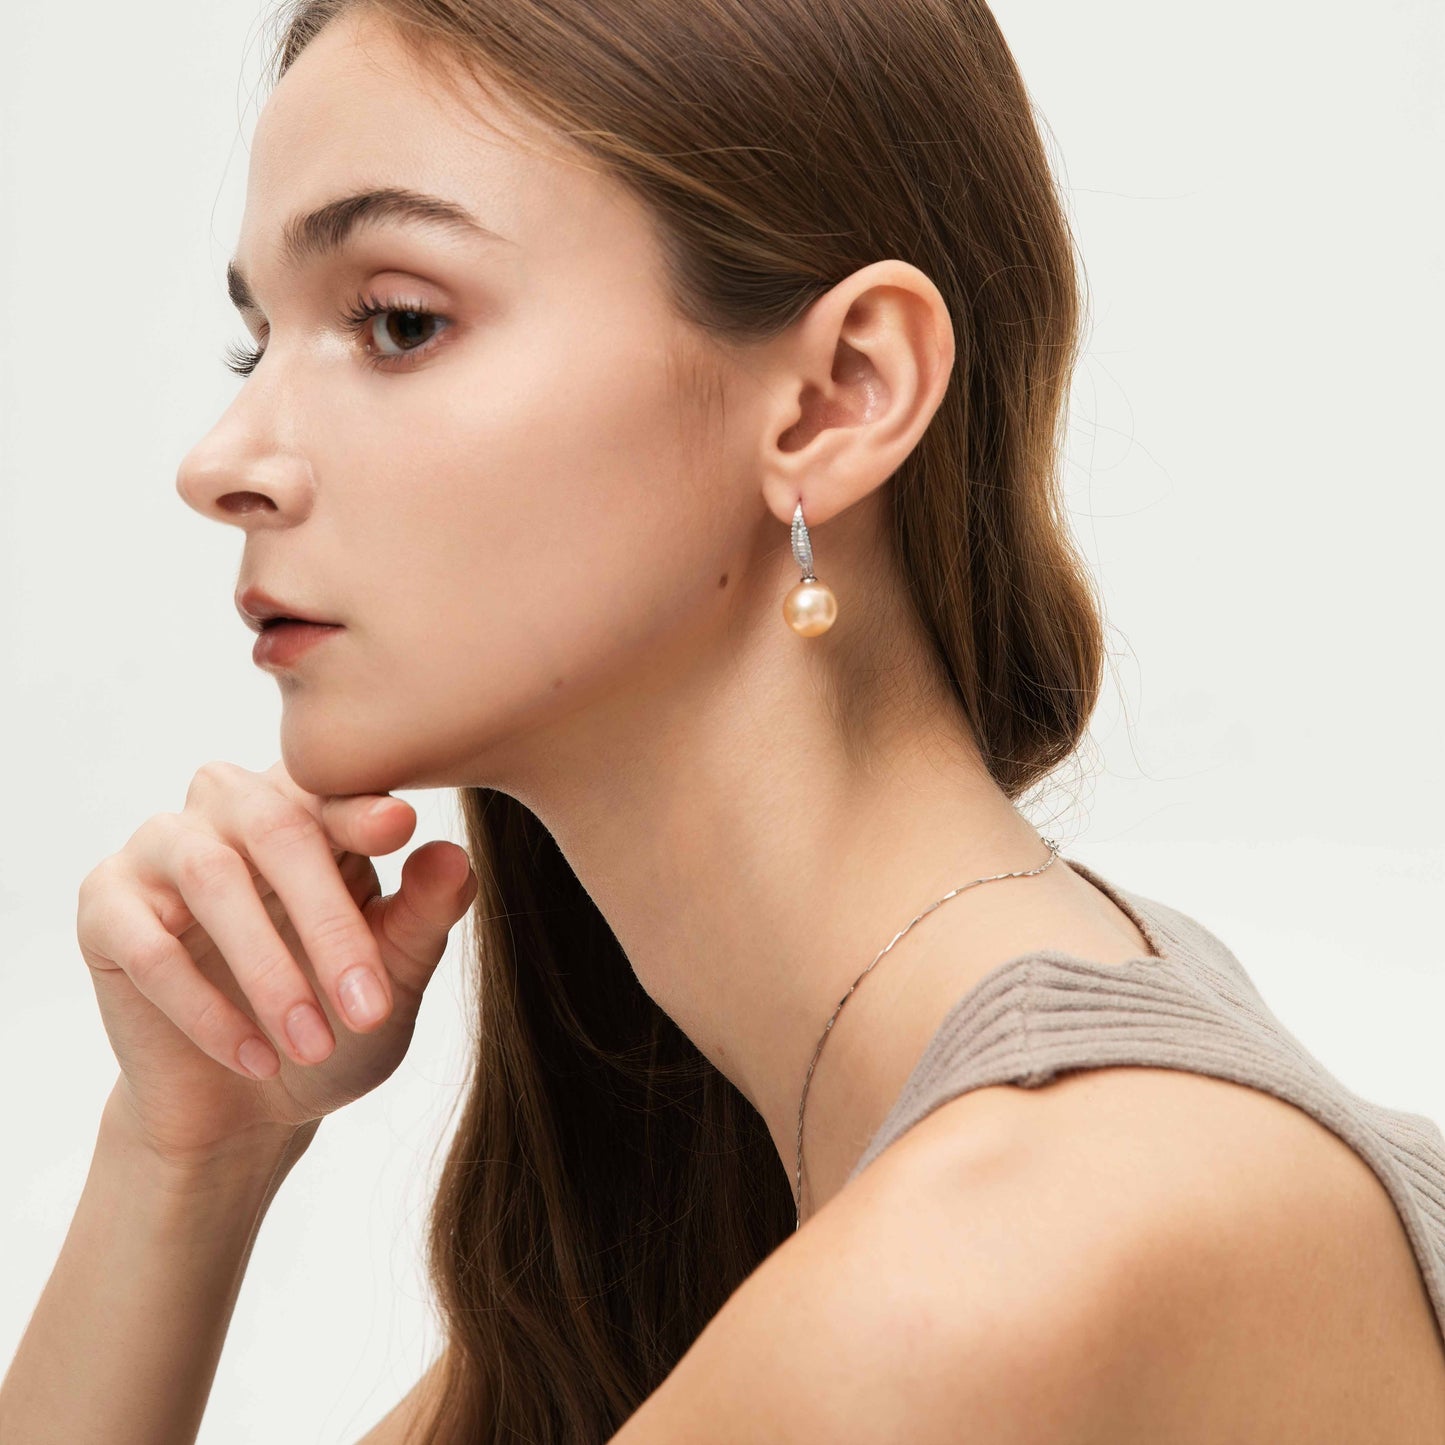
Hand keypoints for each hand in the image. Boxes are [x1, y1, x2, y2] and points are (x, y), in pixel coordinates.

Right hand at [76, 759, 476, 1169]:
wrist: (249, 1105)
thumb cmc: (334, 1023)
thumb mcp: (393, 977)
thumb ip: (425, 914)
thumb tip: (456, 853)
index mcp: (308, 806)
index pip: (333, 788)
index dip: (362, 808)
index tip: (399, 828)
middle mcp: (231, 807)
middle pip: (277, 828)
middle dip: (328, 921)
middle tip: (370, 1008)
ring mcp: (161, 849)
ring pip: (211, 878)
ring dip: (268, 971)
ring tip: (314, 1044)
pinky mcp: (105, 907)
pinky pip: (149, 945)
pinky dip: (205, 1008)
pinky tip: (256, 1058)